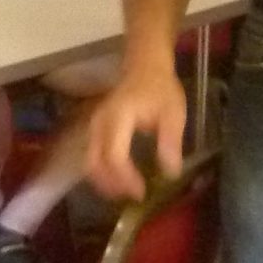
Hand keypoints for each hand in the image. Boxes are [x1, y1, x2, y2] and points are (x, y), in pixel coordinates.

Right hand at [88, 59, 186, 200]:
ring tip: (126, 192)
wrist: (145, 66)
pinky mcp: (95, 129)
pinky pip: (92, 156)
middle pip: (95, 162)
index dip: (125, 178)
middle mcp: (100, 123)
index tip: (141, 192)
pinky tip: (119, 180)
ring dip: (105, 181)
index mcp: (119, 117)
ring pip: (90, 162)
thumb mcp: (173, 114)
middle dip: (112, 185)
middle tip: (133, 196)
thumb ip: (170, 142)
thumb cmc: (160, 89)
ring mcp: (94, 126)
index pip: (114, 155)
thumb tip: (170, 173)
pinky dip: (102, 173)